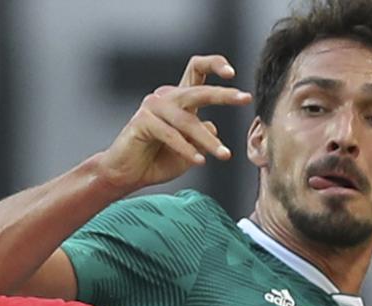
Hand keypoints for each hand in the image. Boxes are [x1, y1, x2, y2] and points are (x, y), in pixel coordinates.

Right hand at [96, 54, 251, 190]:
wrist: (126, 175)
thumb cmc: (157, 161)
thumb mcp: (191, 150)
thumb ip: (203, 137)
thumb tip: (213, 128)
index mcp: (179, 99)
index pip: (197, 70)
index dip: (215, 65)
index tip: (233, 75)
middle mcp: (166, 98)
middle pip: (198, 89)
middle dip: (223, 94)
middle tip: (245, 98)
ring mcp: (153, 107)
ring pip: (188, 120)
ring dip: (208, 140)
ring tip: (223, 155)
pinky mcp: (142, 121)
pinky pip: (171, 135)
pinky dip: (187, 149)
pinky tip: (199, 161)